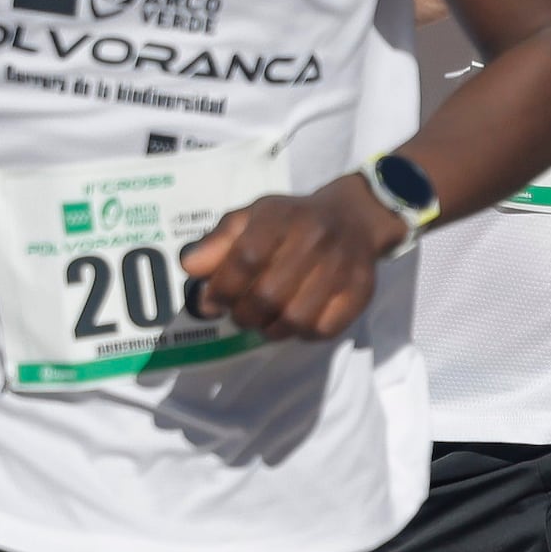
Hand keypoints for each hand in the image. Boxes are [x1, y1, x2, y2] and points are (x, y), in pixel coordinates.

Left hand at [181, 177, 398, 342]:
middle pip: (268, 295)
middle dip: (244, 314)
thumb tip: (190, 268)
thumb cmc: (292, 220)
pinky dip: (302, 334)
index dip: (223, 288)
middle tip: (240, 314)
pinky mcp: (360, 291)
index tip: (213, 301)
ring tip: (265, 321)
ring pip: (296, 319)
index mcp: (280, 217)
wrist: (353, 217)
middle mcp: (314, 239)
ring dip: (271, 329)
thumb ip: (218, 242)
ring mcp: (341, 267)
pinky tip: (295, 322)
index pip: (246, 259)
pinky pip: (324, 330)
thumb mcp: (252, 218)